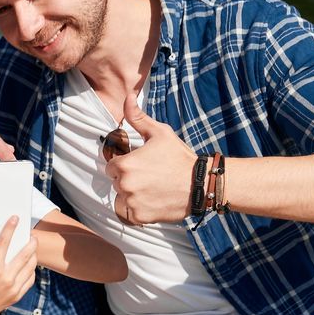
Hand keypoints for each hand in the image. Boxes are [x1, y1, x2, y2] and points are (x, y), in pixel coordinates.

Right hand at [0, 214, 35, 314]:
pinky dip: (31, 270)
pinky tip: (30, 264)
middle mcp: (5, 278)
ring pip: (30, 267)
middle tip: (33, 235)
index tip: (15, 219)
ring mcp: (13, 288)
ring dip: (33, 256)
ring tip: (32, 248)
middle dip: (31, 243)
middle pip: (24, 255)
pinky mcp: (17, 295)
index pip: (3, 244)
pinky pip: (29, 280)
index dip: (9, 229)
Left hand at [107, 98, 196, 223]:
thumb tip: (127, 97)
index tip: (142, 165)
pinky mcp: (140, 217)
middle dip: (129, 180)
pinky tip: (155, 200)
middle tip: (151, 177)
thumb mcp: (159, 133)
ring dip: (133, 195)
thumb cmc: (179, 156)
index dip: (126, 165)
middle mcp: (124, 185)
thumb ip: (137, 117)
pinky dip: (140, 209)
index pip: (112, 167)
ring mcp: (131, 202)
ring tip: (154, 189)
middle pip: (117, 183)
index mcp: (124, 164)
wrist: (202, 183)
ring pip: (123, 198)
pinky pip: (131, 213)